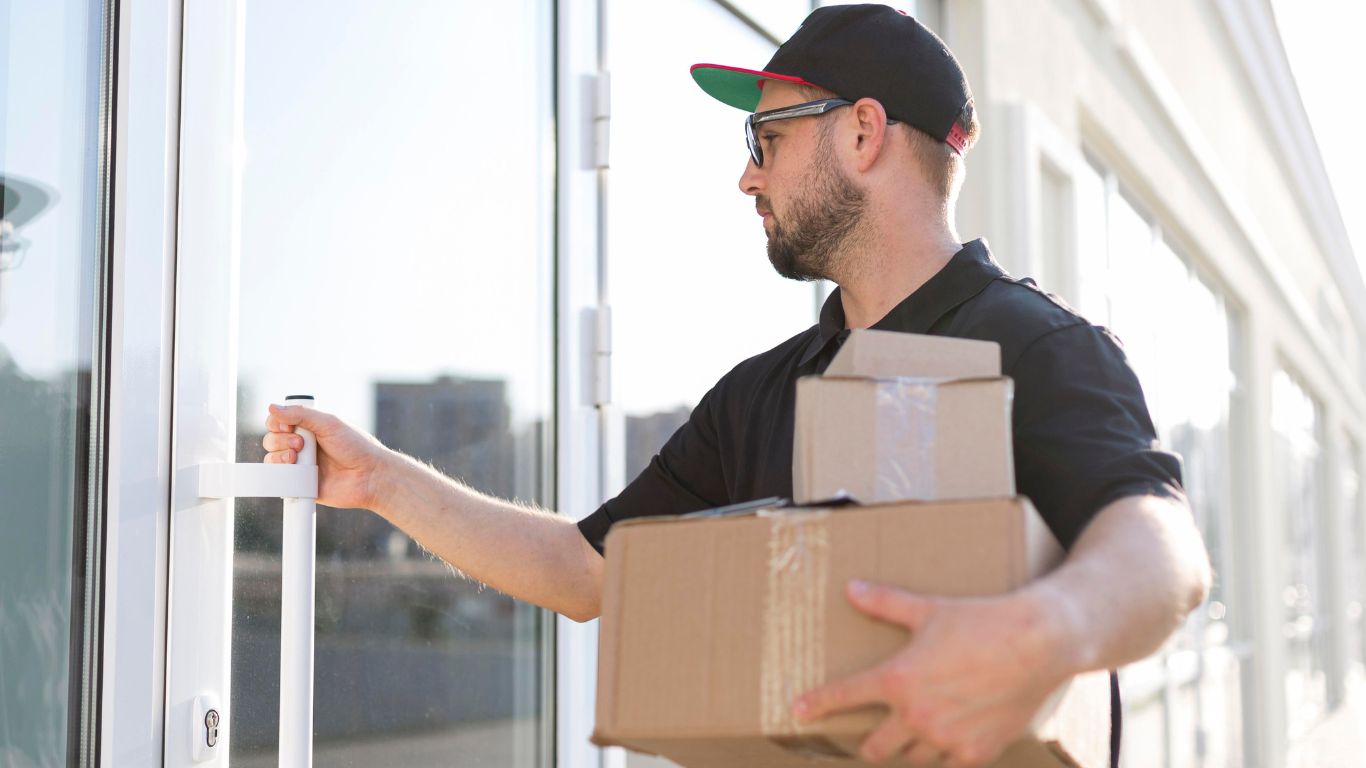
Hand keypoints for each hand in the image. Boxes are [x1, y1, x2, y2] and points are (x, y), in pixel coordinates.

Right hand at [264, 404, 394, 510]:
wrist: (371, 476)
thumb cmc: (356, 447)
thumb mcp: (329, 424)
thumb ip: (301, 415)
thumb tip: (272, 407)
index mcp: (310, 429)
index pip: (280, 422)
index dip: (277, 423)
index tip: (288, 426)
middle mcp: (303, 446)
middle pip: (272, 439)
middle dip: (280, 440)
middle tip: (301, 444)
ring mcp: (301, 466)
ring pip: (272, 459)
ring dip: (277, 456)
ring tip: (295, 458)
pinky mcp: (301, 484)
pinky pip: (280, 480)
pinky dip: (278, 475)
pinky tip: (290, 470)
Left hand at [792, 580, 1079, 766]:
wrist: (1037, 643)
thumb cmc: (981, 621)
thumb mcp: (928, 608)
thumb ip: (885, 603)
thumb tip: (850, 589)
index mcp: (897, 679)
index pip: (845, 696)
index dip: (818, 705)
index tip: (798, 712)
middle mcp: (916, 714)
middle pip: (875, 746)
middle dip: (869, 742)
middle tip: (871, 736)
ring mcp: (946, 738)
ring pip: (912, 759)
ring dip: (908, 750)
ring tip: (912, 738)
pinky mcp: (976, 752)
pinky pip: (948, 767)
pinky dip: (944, 758)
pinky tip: (947, 747)